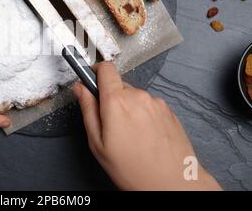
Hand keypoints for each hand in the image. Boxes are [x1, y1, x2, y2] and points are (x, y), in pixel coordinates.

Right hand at [73, 62, 220, 190]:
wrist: (171, 183)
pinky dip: (144, 116)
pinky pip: (149, 105)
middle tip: (112, 125)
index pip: (105, 69)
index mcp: (117, 101)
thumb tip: (80, 89)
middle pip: (118, 86)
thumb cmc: (133, 169)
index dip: (96, 73)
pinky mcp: (168, 110)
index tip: (92, 82)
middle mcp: (138, 96)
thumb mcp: (98, 143)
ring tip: (131, 135)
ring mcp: (156, 102)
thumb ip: (88, 110)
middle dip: (112, 100)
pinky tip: (145, 136)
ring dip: (129, 109)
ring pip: (134, 97)